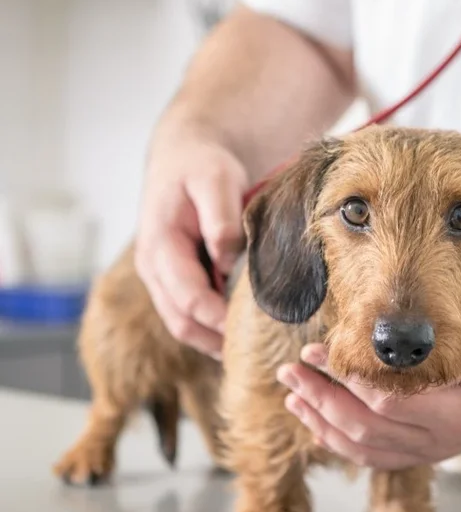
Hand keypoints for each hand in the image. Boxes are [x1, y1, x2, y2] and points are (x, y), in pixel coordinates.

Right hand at [135, 130, 248, 357]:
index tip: (252, 330)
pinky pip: (189, 315)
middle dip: (216, 340)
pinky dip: (212, 329)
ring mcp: (161, 277)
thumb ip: (222, 220)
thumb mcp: (215, 180)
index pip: (187, 297)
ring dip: (213, 341)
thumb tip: (228, 260)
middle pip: (182, 321)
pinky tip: (241, 335)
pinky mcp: (175, 280)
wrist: (184, 157)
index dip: (219, 319)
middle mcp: (153, 268)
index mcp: (159, 246)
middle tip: (256, 354)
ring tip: (252, 354)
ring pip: (183, 325)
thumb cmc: (200, 166)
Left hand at [276, 304, 460, 469]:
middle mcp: (441, 440)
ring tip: (293, 393)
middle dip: (321, 399)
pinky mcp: (424, 449)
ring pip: (364, 448)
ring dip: (322, 421)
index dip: (348, 380)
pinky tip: (318, 422)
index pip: (388, 403)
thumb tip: (414, 342)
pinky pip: (375, 456)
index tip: (321, 351)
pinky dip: (341, 441)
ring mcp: (431, 450)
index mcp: (459, 412)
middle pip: (366, 429)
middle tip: (291, 369)